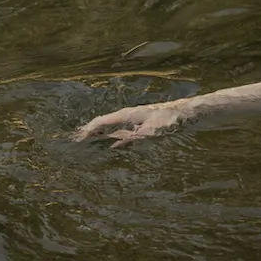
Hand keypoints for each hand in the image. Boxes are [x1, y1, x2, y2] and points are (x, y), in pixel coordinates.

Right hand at [73, 97, 193, 145]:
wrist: (185, 115)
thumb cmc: (168, 122)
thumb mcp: (149, 133)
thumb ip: (131, 139)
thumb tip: (113, 145)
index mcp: (127, 114)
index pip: (102, 121)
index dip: (88, 130)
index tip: (76, 140)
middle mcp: (128, 115)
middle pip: (104, 123)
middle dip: (89, 132)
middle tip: (75, 142)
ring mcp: (134, 120)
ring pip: (111, 127)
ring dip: (99, 135)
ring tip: (86, 143)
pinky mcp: (140, 126)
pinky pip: (120, 132)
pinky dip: (111, 138)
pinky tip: (110, 145)